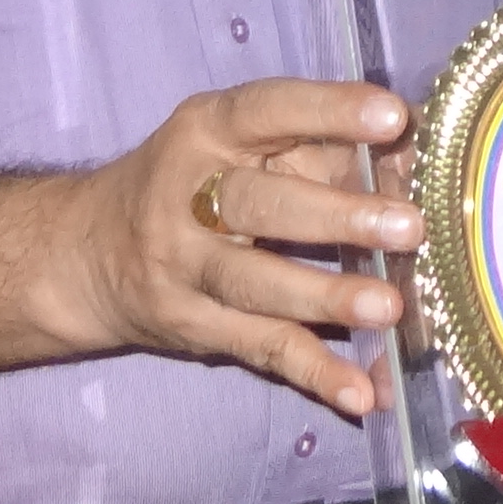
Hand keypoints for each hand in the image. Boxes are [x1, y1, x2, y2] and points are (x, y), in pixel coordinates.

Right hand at [68, 78, 419, 416]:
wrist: (88, 253)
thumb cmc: (193, 183)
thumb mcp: (238, 145)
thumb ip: (321, 148)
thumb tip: (414, 162)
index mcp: (206, 131)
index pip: (267, 110)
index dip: (329, 110)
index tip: (392, 117)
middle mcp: (185, 196)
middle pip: (258, 205)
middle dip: (336, 216)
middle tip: (408, 227)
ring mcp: (184, 268)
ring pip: (255, 283)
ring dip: (324, 297)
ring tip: (388, 308)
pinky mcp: (195, 328)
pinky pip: (261, 350)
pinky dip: (314, 373)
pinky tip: (360, 393)